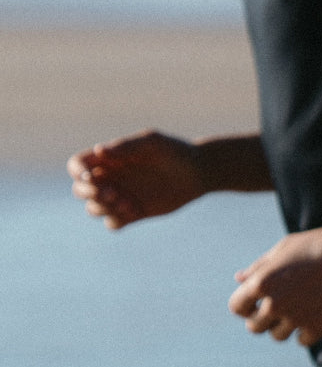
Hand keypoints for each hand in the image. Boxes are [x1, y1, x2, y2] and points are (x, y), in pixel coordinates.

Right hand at [67, 130, 204, 228]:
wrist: (198, 172)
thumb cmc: (175, 151)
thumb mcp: (153, 143)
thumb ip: (127, 146)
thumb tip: (99, 150)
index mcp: (110, 158)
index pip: (78, 165)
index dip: (78, 172)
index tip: (90, 176)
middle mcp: (111, 177)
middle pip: (79, 190)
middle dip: (90, 193)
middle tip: (112, 193)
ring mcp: (120, 196)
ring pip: (94, 208)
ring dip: (105, 208)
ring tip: (128, 202)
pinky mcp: (132, 213)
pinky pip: (112, 223)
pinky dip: (117, 220)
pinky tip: (136, 211)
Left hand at [228, 222, 321, 345]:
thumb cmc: (319, 244)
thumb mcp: (286, 247)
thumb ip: (260, 266)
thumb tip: (239, 279)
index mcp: (263, 282)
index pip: (236, 306)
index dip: (245, 304)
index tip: (255, 301)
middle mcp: (275, 304)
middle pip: (254, 327)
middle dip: (263, 318)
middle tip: (280, 305)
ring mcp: (296, 318)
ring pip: (278, 335)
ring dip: (286, 324)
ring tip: (302, 304)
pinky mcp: (317, 328)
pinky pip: (302, 338)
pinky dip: (308, 328)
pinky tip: (318, 309)